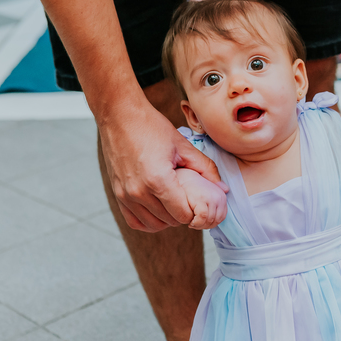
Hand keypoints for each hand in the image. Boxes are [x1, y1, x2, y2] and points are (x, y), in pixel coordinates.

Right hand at [98, 100, 225, 232]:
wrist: (119, 115)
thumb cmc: (151, 127)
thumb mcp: (183, 146)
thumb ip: (206, 169)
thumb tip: (223, 189)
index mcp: (158, 180)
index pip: (183, 215)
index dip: (195, 212)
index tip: (199, 202)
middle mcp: (139, 192)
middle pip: (170, 221)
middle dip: (183, 215)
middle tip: (190, 202)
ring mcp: (125, 195)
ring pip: (153, 225)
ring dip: (167, 219)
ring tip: (174, 204)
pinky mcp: (117, 194)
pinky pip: (134, 221)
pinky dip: (148, 221)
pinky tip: (158, 210)